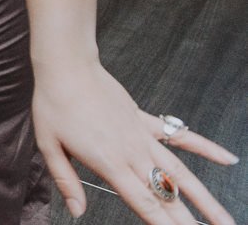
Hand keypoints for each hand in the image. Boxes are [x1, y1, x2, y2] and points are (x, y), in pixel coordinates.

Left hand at [33, 61, 236, 223]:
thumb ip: (65, 180)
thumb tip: (77, 210)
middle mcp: (132, 153)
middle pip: (167, 195)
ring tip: (225, 220)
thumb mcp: (49, 146)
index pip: (144, 203)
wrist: (67, 65)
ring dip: (205, 198)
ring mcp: (142, 137)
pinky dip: (205, 147)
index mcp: (109, 163)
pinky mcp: (144, 120)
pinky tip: (227, 159)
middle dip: (188, 221)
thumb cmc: (54, 104)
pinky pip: (179, 137)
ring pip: (181, 172)